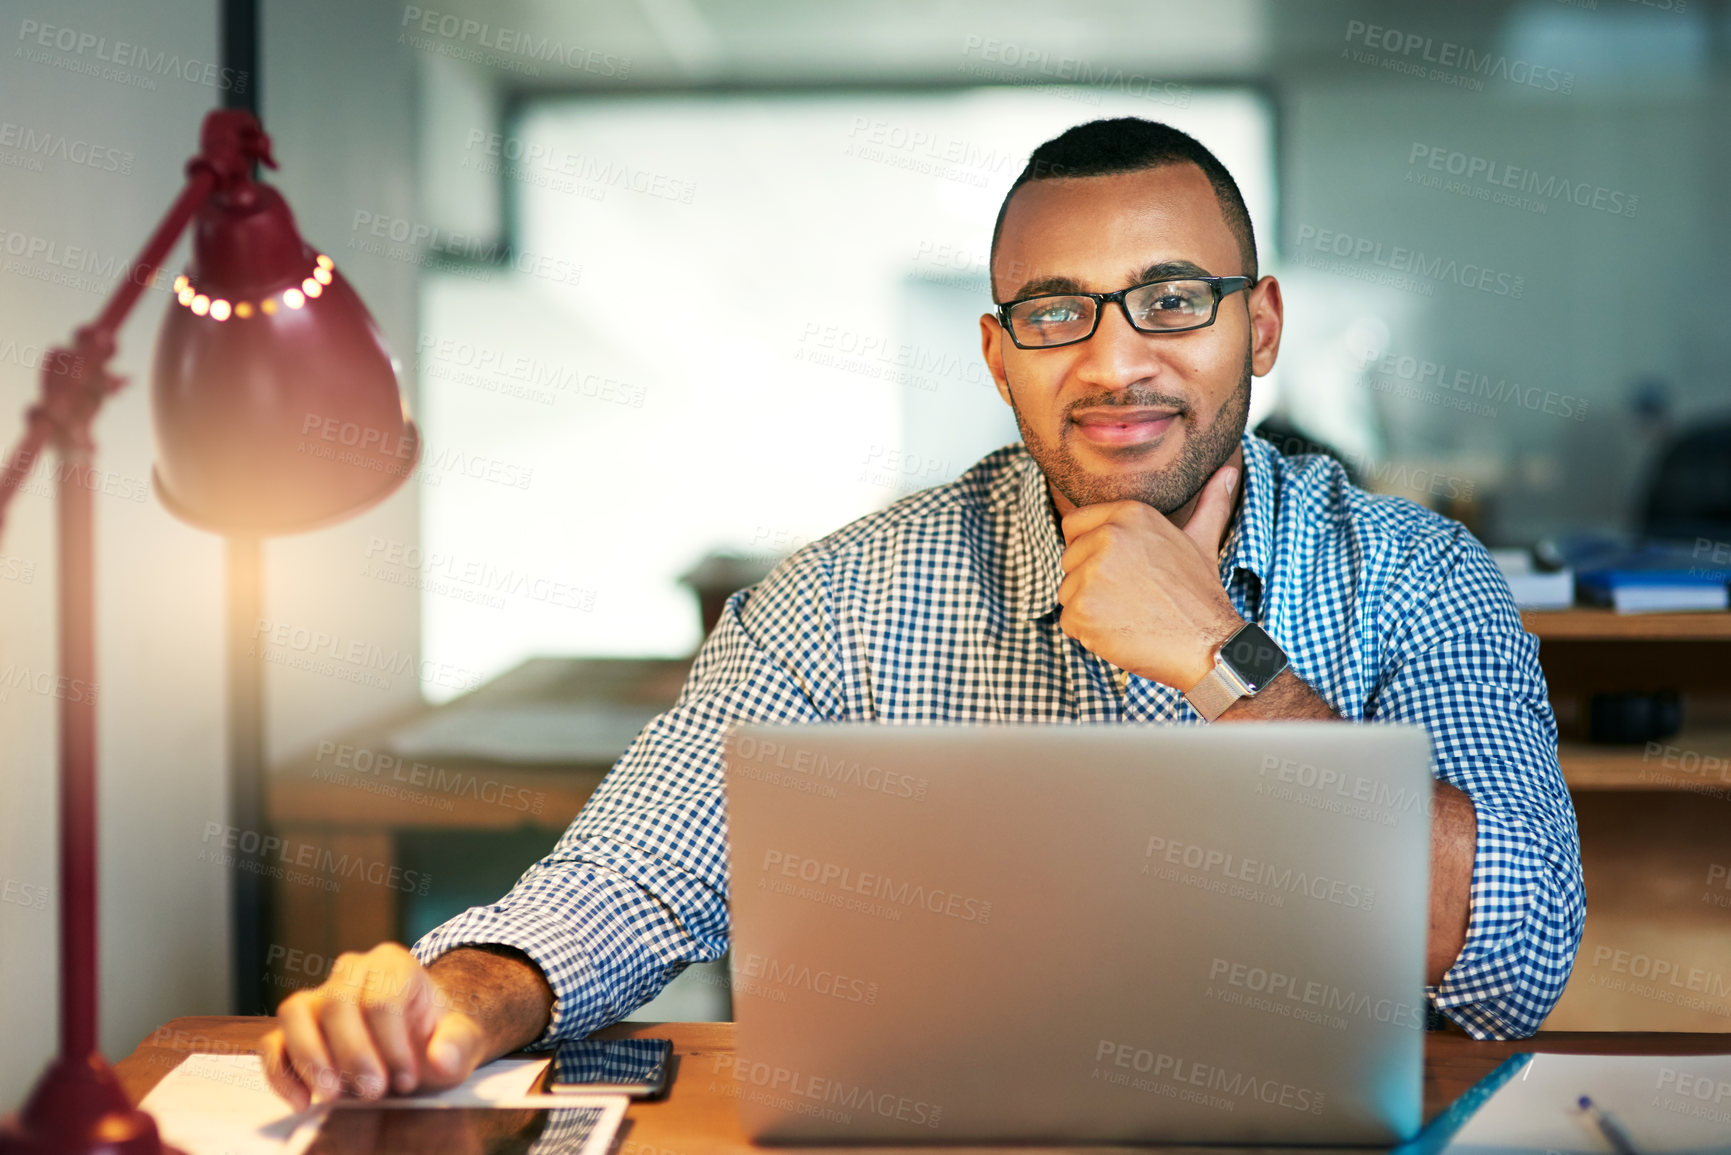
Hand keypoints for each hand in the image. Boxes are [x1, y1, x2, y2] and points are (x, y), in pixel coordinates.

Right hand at [260, 942, 489, 1108]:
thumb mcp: (461, 1040)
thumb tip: (441, 1059)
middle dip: (353, 1053)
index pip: (381, 998)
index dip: (391, 1044)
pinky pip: (273, 1042)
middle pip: (336, 1003)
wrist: (419, 1044)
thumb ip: (457, 1046)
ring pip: (295, 1012)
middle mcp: (351, 971)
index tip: (407, 1080)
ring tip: (333, 1094)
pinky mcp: (296, 1028)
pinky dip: (280, 1073)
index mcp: (393, 964)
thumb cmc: (437, 1037)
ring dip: (310, 1058)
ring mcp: (318, 996)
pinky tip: (303, 1101)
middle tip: (374, 1092)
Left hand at [1056, 461, 1244, 689]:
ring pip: (1067, 592)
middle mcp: (1108, 536)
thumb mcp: (1202, 541)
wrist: (1207, 645)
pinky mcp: (1082, 609)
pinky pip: (1068, 622)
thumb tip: (1228, 471)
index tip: (1118, 570)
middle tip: (1131, 597)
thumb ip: (1209, 504)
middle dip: (1091, 582)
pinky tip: (1121, 633)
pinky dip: (1088, 634)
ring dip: (1090, 610)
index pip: (1074, 524)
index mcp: (1130, 513)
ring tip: (1130, 614)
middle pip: (1069, 560)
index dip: (1089, 550)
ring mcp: (1092, 573)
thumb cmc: (1201, 596)